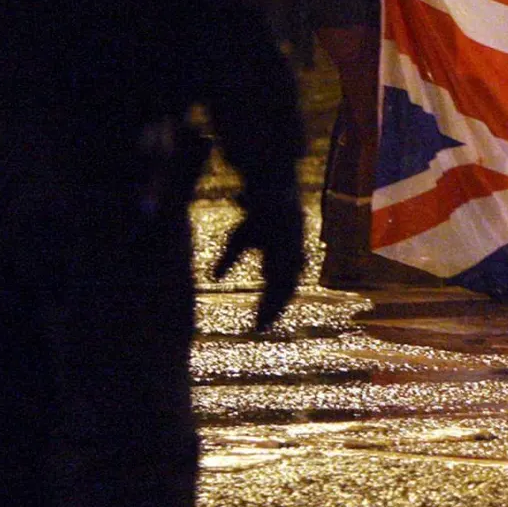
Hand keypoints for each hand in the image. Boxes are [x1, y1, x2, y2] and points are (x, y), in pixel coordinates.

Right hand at [212, 187, 305, 329]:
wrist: (271, 179)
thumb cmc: (256, 212)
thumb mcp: (239, 238)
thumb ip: (229, 260)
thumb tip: (214, 280)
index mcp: (284, 258)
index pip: (280, 289)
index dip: (271, 308)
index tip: (258, 328)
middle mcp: (292, 249)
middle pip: (286, 283)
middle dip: (275, 304)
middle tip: (262, 324)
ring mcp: (293, 234)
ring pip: (287, 266)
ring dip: (276, 287)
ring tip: (264, 303)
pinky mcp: (288, 216)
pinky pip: (282, 240)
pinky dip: (274, 258)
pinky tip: (265, 271)